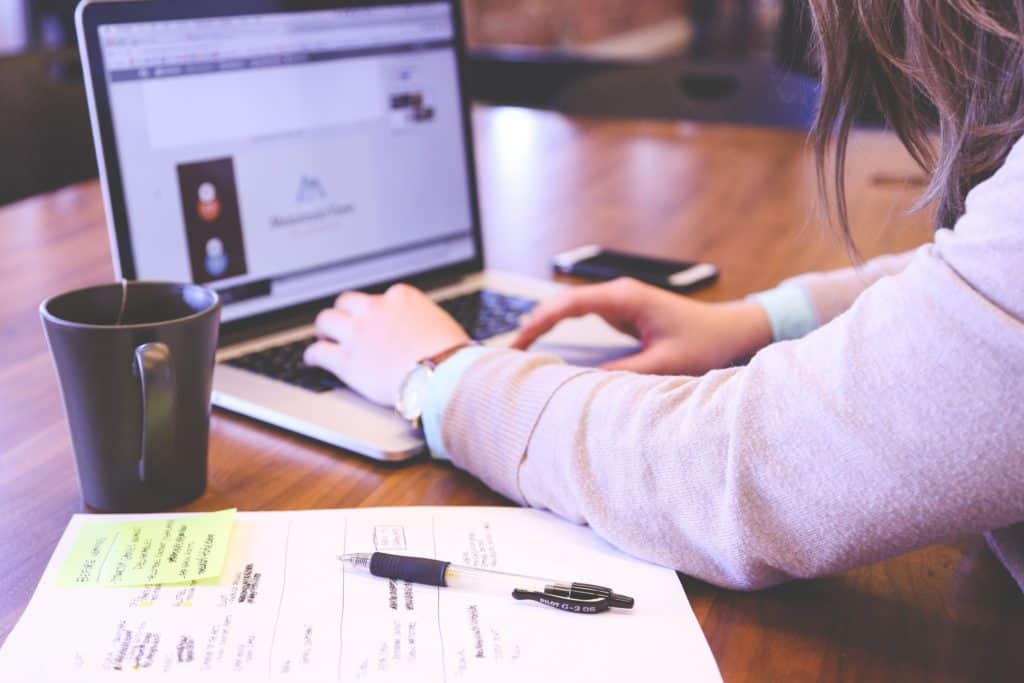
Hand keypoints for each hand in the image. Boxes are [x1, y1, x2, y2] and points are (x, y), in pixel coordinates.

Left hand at [304, 284, 469, 405]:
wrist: (443, 376)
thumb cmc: (451, 356)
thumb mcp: (441, 324)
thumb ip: (423, 320)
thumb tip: (424, 330)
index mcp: (401, 297)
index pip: (379, 297)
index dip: (374, 311)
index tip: (374, 320)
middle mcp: (375, 309)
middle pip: (346, 302)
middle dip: (344, 313)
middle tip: (342, 323)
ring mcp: (358, 334)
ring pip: (326, 320)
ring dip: (324, 329)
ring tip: (323, 337)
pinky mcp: (347, 360)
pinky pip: (319, 352)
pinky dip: (313, 355)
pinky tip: (313, 360)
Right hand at [511, 277, 772, 374]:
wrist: (731, 330)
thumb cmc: (706, 342)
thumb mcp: (665, 364)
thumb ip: (625, 373)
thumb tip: (583, 385)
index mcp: (626, 298)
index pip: (570, 304)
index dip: (540, 322)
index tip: (518, 343)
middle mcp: (618, 294)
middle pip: (562, 304)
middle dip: (533, 324)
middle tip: (508, 353)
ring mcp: (619, 301)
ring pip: (569, 309)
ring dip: (544, 326)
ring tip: (518, 352)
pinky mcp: (622, 312)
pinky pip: (582, 317)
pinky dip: (560, 329)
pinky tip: (545, 346)